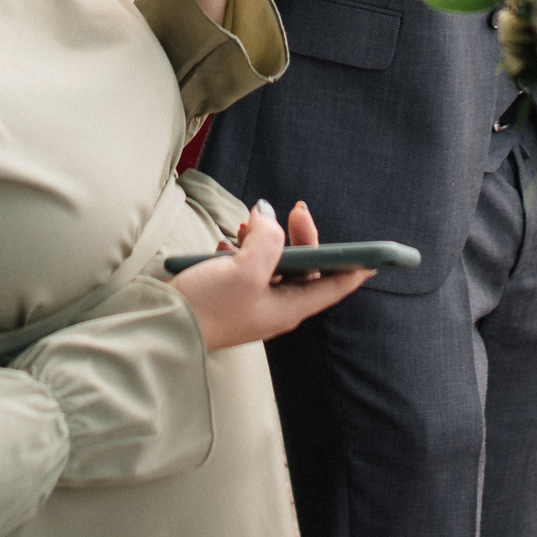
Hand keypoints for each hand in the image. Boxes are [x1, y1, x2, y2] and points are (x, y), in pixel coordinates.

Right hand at [169, 198, 368, 350]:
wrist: (161, 328)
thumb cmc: (207, 307)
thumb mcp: (246, 268)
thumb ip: (267, 238)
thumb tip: (268, 214)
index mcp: (289, 307)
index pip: (334, 285)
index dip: (356, 266)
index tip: (375, 251)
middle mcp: (274, 305)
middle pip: (303, 266)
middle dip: (299, 236)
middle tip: (295, 208)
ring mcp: (251, 300)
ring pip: (273, 262)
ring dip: (266, 239)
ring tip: (247, 225)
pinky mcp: (229, 294)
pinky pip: (247, 265)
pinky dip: (242, 249)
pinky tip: (227, 241)